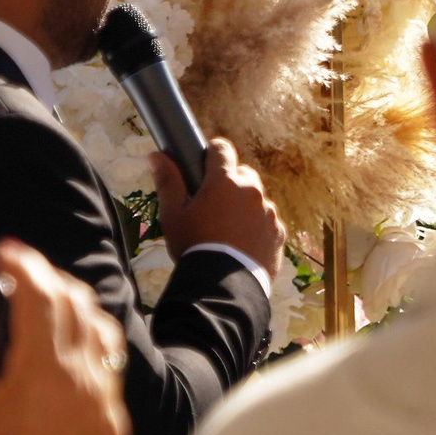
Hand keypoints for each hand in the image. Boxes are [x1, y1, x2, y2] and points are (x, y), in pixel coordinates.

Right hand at [0, 242, 128, 434]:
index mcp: (43, 373)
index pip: (42, 297)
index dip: (24, 266)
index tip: (5, 252)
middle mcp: (85, 380)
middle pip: (78, 306)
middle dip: (50, 278)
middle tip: (22, 268)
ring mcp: (106, 402)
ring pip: (103, 333)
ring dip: (76, 307)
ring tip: (46, 299)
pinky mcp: (114, 425)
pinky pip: (110, 367)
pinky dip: (90, 343)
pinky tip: (68, 346)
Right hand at [155, 138, 283, 270]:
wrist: (223, 285)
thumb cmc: (194, 246)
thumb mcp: (173, 214)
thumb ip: (168, 181)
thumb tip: (157, 155)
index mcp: (225, 181)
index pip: (222, 149)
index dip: (211, 152)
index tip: (203, 162)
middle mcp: (253, 191)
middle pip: (242, 173)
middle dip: (228, 182)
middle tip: (210, 203)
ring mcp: (269, 211)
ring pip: (255, 198)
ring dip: (243, 205)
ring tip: (224, 228)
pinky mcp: (279, 231)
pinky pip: (267, 220)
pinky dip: (256, 225)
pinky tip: (240, 242)